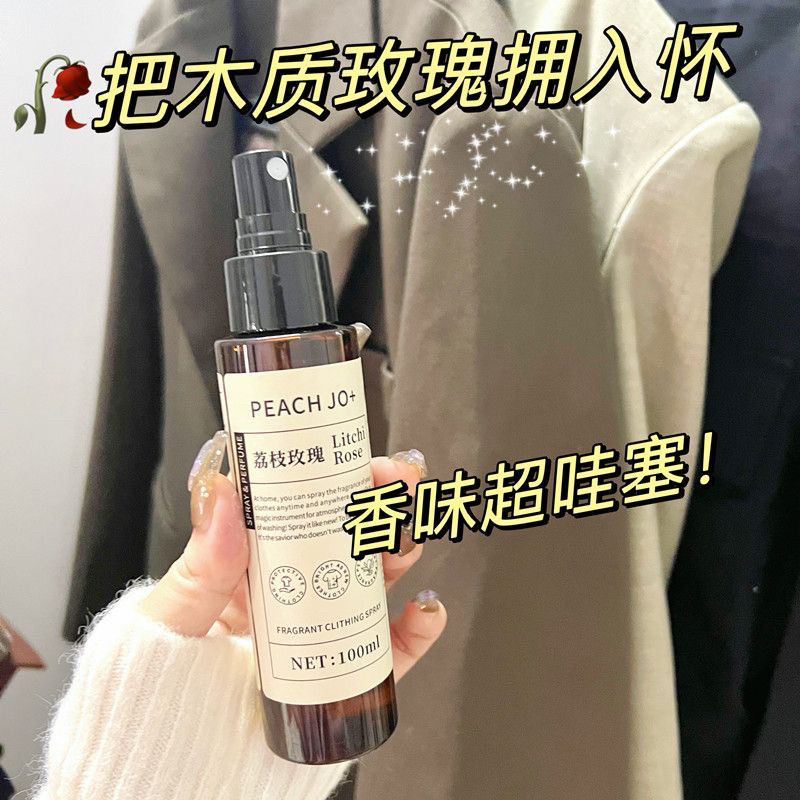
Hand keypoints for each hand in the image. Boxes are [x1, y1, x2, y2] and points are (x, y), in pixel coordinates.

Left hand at [140, 435, 444, 680]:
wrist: (181, 767)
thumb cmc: (162, 690)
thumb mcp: (172, 620)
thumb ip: (199, 567)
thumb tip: (222, 493)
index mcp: (253, 568)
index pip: (302, 508)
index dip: (338, 478)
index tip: (362, 460)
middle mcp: (294, 592)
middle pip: (348, 536)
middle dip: (380, 506)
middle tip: (399, 487)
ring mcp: (323, 632)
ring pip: (375, 581)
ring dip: (401, 552)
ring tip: (405, 542)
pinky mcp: (346, 675)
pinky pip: (393, 650)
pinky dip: (419, 628)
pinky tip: (426, 609)